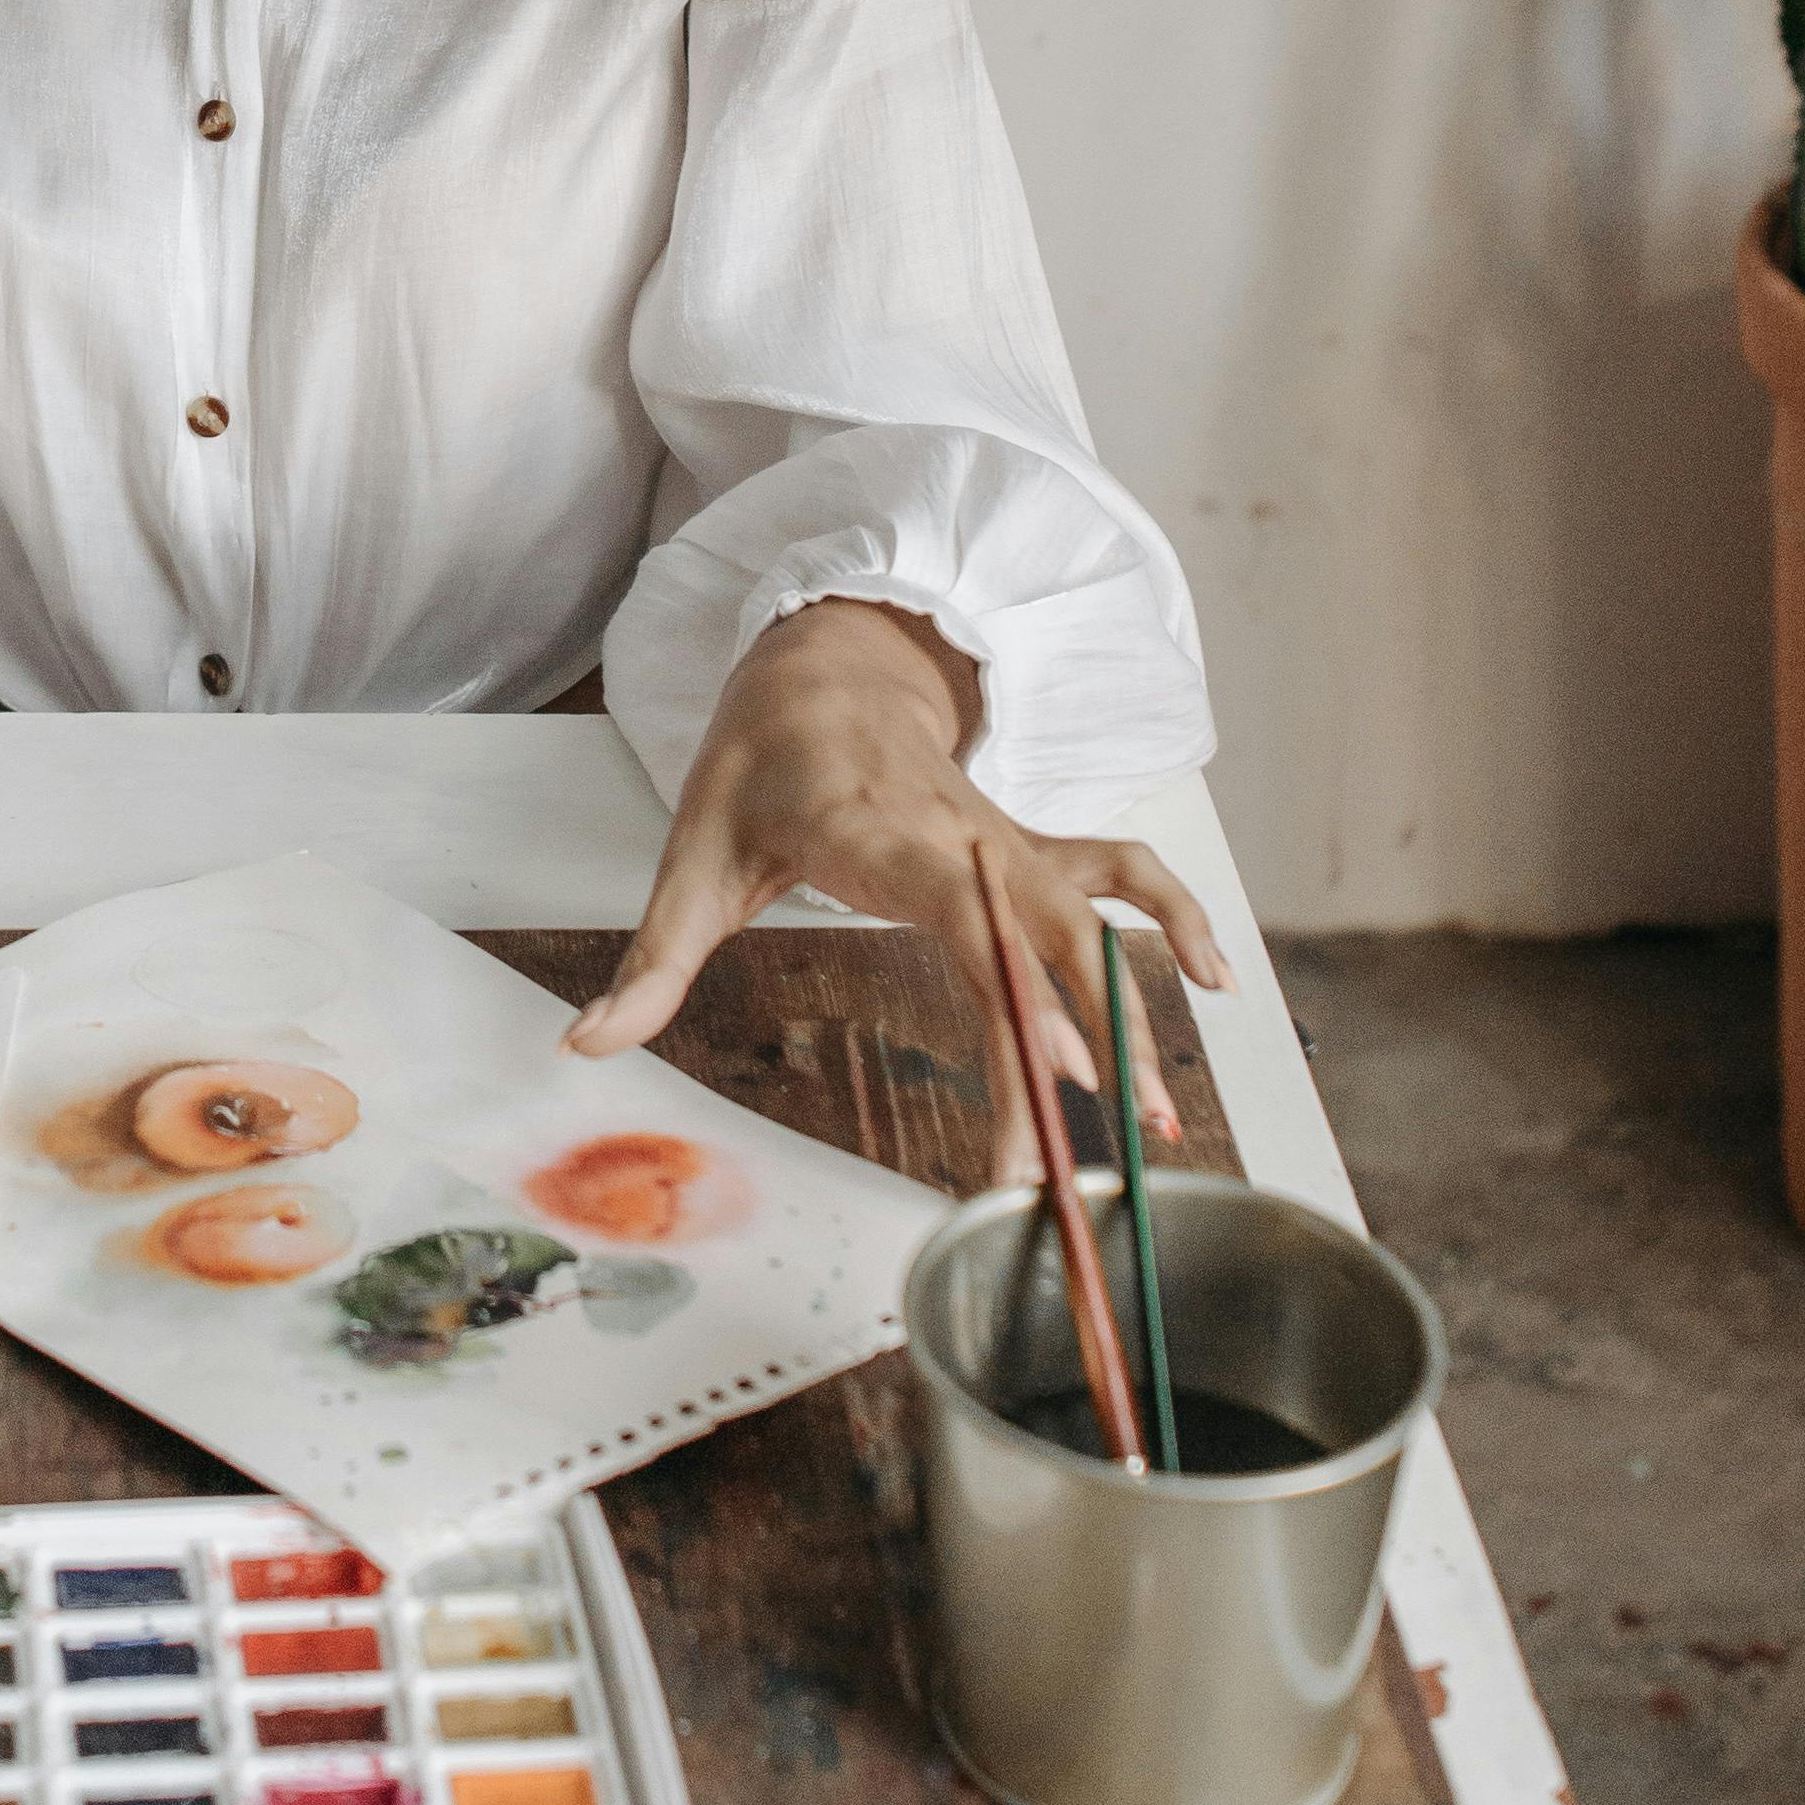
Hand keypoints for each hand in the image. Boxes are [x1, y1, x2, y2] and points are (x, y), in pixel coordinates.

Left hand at [568, 596, 1226, 1183]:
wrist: (825, 661)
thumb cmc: (758, 761)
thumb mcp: (691, 849)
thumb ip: (654, 956)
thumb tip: (589, 1041)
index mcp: (879, 831)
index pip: (964, 917)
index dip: (1015, 998)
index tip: (1046, 1083)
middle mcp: (962, 834)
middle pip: (1047, 934)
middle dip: (1090, 1036)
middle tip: (1114, 1142)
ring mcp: (1006, 838)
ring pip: (1093, 915)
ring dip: (1136, 1005)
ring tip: (1161, 1113)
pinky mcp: (1028, 849)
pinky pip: (1118, 876)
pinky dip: (1170, 918)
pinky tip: (1215, 980)